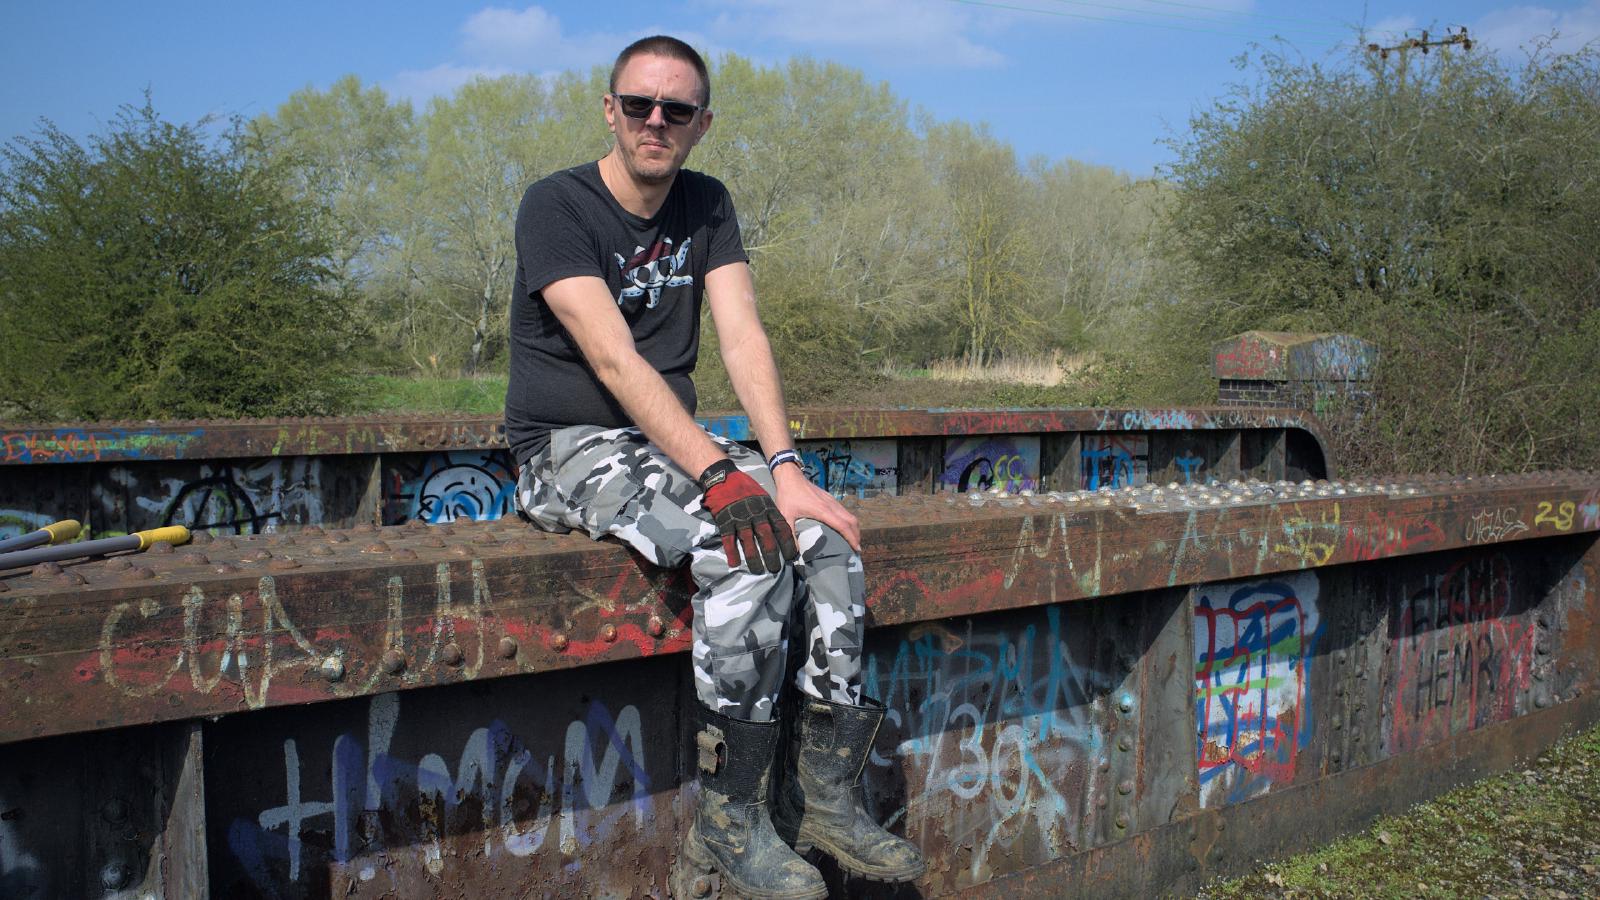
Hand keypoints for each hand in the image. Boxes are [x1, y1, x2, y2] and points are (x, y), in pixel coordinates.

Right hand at [697, 459, 798, 573]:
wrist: (724, 478)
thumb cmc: (746, 488)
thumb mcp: (763, 497)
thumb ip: (770, 512)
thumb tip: (780, 529)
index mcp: (767, 508)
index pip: (782, 528)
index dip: (787, 543)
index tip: (791, 556)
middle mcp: (756, 514)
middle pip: (767, 538)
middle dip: (772, 555)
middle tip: (775, 569)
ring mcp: (740, 518)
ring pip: (748, 542)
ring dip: (754, 558)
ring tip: (758, 571)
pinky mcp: (726, 520)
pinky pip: (729, 539)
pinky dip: (732, 552)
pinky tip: (734, 563)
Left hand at [771, 463, 861, 551]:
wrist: (790, 476)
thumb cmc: (787, 495)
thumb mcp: (785, 515)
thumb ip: (789, 534)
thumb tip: (795, 551)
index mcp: (823, 510)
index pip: (843, 526)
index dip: (851, 538)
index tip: (856, 548)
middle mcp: (831, 505)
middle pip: (851, 521)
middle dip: (857, 535)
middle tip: (857, 548)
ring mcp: (832, 501)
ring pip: (849, 515)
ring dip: (854, 528)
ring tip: (853, 540)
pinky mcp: (830, 498)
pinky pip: (844, 511)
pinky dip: (849, 521)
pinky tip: (844, 528)